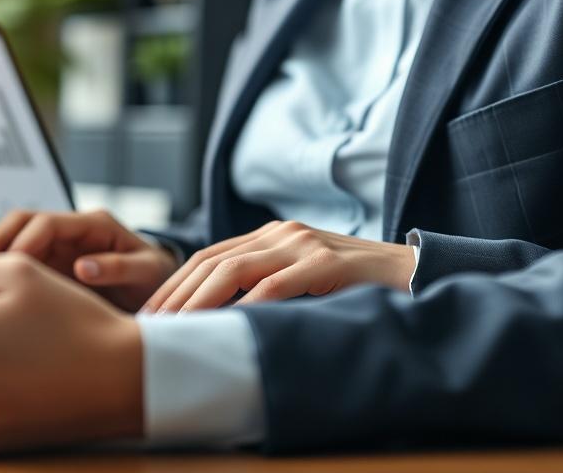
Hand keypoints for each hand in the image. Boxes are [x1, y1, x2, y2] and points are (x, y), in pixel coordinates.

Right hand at [0, 209, 178, 310]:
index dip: (23, 243)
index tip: (8, 270)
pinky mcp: (50, 266)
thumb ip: (118, 268)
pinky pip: (18, 265)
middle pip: (21, 223)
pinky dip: (1, 276)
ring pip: (13, 241)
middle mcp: (71, 230)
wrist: (161, 292)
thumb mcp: (147, 273)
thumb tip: (81, 268)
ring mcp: (58, 247)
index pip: (45, 222)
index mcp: (93, 225)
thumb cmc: (156, 279)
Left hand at [142, 220, 415, 312]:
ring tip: (177, 329)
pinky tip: (230, 326)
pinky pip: (279, 284)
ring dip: (200, 302)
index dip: (174, 286)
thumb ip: (265, 288)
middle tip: (151, 328)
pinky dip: (250, 305)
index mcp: (269, 236)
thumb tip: (218, 324)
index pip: (207, 258)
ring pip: (236, 268)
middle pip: (211, 261)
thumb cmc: (352, 285)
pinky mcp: (327, 262)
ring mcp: (303, 244)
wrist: (412, 272)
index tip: (150, 316)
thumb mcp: (301, 281)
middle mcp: (280, 233)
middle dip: (176, 295)